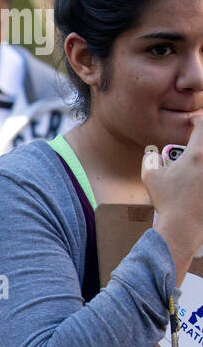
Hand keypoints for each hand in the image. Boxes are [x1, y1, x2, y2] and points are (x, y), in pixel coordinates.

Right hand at [144, 113, 202, 280]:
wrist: (184, 226)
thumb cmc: (167, 201)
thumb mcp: (150, 177)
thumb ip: (150, 159)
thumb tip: (152, 153)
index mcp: (195, 154)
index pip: (201, 125)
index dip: (196, 120)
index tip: (192, 122)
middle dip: (202, 135)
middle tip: (197, 139)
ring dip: (202, 155)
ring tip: (196, 160)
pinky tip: (199, 179)